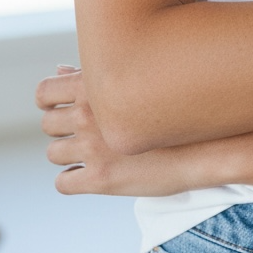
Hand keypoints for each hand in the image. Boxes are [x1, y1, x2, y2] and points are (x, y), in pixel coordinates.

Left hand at [37, 66, 197, 196]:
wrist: (209, 142)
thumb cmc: (178, 105)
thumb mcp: (136, 78)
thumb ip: (94, 75)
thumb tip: (59, 69)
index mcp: (94, 86)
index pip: (44, 92)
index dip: (48, 101)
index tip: (59, 107)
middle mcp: (88, 115)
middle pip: (47, 124)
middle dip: (61, 128)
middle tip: (83, 132)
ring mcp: (92, 148)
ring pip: (53, 153)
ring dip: (67, 154)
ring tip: (92, 153)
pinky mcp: (99, 179)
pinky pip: (62, 183)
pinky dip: (72, 179)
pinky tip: (93, 174)